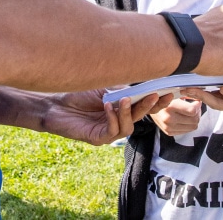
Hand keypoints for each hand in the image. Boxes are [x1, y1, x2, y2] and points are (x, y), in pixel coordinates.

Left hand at [44, 88, 161, 144]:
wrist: (53, 103)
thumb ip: (122, 89)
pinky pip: (112, 132)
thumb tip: (142, 84)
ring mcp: (108, 132)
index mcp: (121, 109)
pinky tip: (107, 106)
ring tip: (125, 98)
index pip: (143, 106)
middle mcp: (117, 121)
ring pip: (128, 127)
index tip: (169, 91)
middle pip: (139, 117)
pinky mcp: (97, 138)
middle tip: (156, 95)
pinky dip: (112, 118)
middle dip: (149, 106)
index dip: (156, 101)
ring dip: (128, 112)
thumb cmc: (77, 93)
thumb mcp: (103, 88)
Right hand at [150, 97, 202, 135]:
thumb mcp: (173, 93)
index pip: (192, 111)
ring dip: (194, 119)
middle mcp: (169, 119)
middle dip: (197, 112)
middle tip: (195, 107)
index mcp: (170, 107)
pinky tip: (184, 118)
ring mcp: (169, 128)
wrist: (148, 107)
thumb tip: (199, 97)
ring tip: (190, 112)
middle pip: (194, 120)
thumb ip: (186, 95)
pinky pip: (187, 131)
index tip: (196, 101)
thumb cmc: (162, 97)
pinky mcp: (169, 132)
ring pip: (193, 127)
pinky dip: (188, 124)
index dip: (197, 106)